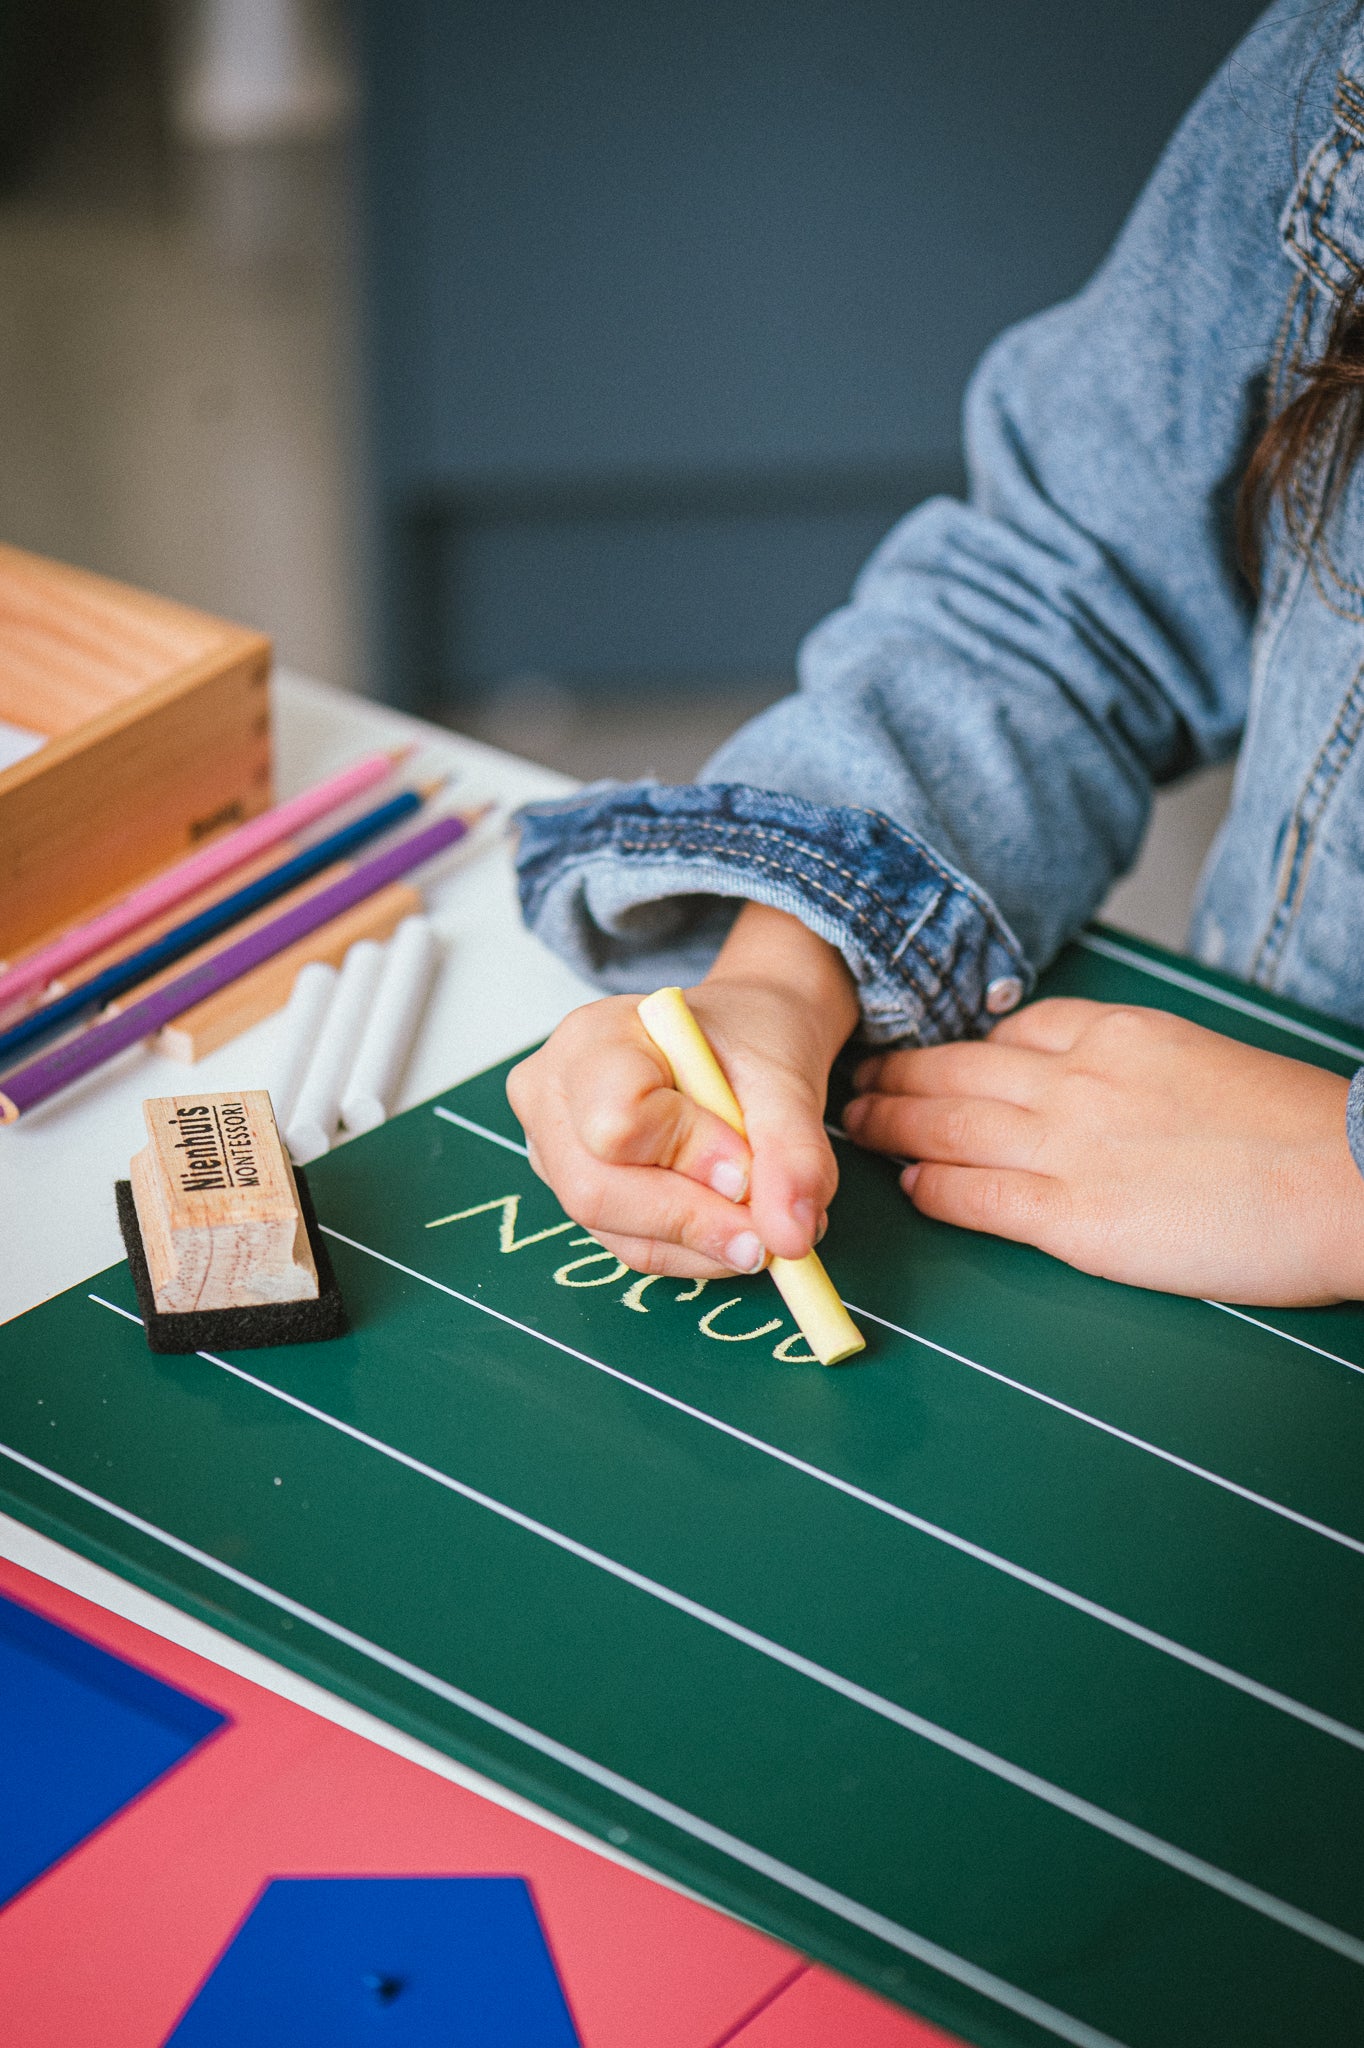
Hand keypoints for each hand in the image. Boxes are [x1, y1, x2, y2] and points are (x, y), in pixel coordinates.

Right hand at [507, 903, 858, 1277]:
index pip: (617, 1120)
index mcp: (592, 1038)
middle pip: (598, 1190)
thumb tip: (790, 1237)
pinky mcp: (579, 1194)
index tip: (750, 1170)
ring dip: (704, 1243)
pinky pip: (632, 1245)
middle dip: (695, 1221)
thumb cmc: (750, 1038)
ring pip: (617, 1232)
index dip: (689, 1157)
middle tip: (770, 1232)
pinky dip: (695, 1250)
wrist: (743, 1041)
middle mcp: (553, 1096)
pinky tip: (735, 1226)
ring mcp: (555, 1151)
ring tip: (766, 1222)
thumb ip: (793, 1155)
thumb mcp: (786, 1079)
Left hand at [842, 998, 1363, 1304]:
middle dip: (898, 1077)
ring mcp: (1070, 1147)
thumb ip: (1136, 1062)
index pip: (1011, 1031)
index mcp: (1118, 1033)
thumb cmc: (1295, 1131)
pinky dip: (931, 1188)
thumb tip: (1092, 1083)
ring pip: (947, 1126)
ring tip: (858, 1126)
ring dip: (891, 1125)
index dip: (955, 1047)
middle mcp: (1078, 1080)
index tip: (926, 1056)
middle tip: (857, 1082)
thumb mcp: (1204, 1056)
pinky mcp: (1075, 1218)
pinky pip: (974, 1195)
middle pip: (958, 1071)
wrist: (1348, 1178)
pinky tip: (908, 1187)